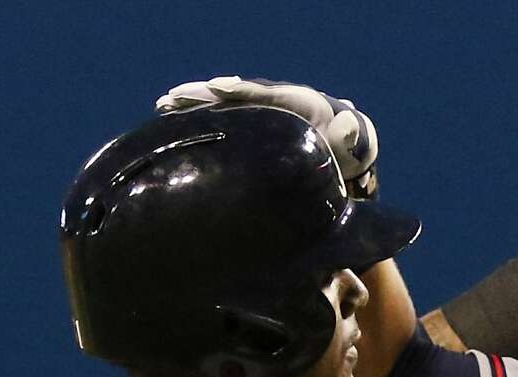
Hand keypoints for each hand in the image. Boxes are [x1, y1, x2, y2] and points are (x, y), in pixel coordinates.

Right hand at [156, 76, 379, 196]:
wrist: (342, 145)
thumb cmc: (348, 147)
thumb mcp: (354, 142)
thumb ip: (350, 136)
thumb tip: (347, 128)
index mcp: (298, 101)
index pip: (266, 94)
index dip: (242, 90)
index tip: (219, 88)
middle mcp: (273, 101)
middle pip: (234, 93)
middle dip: (205, 92)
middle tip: (175, 95)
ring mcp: (259, 112)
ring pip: (221, 102)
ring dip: (192, 101)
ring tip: (163, 103)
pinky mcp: (250, 124)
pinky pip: (220, 116)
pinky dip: (196, 116)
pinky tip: (169, 118)